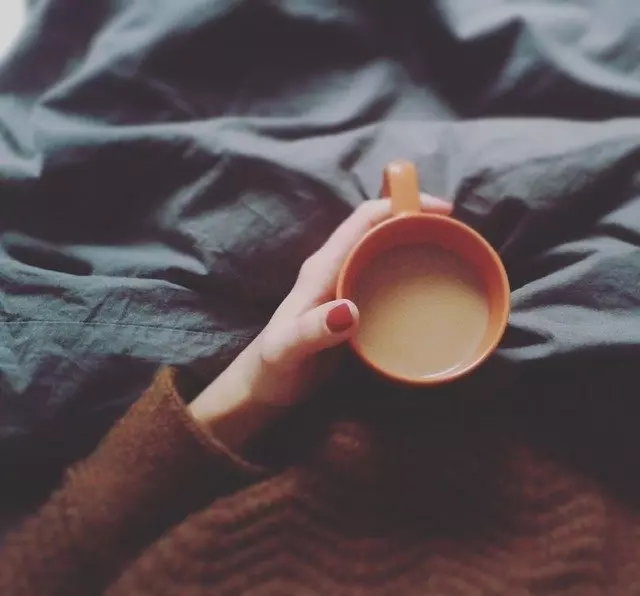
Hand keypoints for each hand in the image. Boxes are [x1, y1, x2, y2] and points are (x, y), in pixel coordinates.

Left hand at [189, 195, 450, 449]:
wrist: (264, 387)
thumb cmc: (273, 367)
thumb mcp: (287, 350)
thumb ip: (312, 330)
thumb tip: (351, 309)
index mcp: (322, 268)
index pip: (363, 220)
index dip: (399, 204)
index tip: (441, 210)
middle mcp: (336, 268)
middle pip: (378, 229)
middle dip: (416, 221)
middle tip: (456, 235)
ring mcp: (345, 286)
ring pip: (383, 251)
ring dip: (415, 245)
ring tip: (452, 254)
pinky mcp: (355, 306)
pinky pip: (385, 277)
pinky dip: (409, 272)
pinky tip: (430, 288)